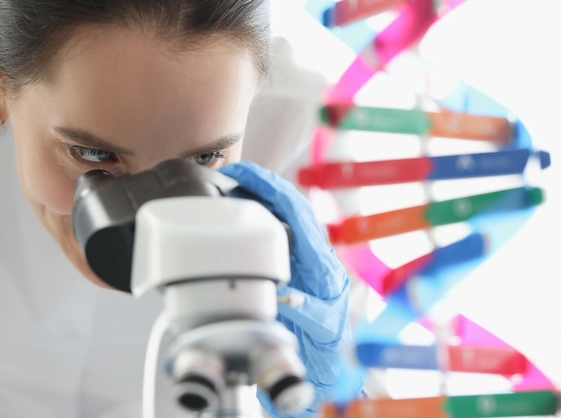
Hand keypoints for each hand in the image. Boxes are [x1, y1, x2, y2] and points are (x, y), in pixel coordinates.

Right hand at [220, 161, 362, 416]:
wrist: (329, 362)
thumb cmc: (329, 347)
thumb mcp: (321, 329)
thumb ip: (305, 310)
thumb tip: (281, 291)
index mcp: (324, 264)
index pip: (299, 212)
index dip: (271, 188)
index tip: (244, 176)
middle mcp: (317, 255)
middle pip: (292, 205)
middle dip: (263, 185)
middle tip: (233, 175)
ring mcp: (305, 259)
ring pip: (285, 216)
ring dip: (260, 199)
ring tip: (232, 191)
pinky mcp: (295, 266)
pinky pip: (278, 232)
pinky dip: (259, 219)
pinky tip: (241, 219)